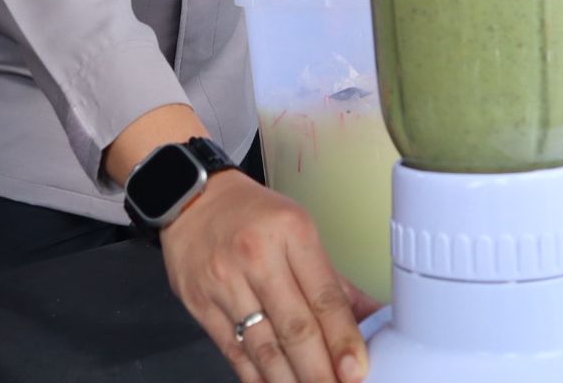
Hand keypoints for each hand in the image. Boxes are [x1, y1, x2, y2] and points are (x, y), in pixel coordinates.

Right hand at [161, 171, 369, 382]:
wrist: (190, 199)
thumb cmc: (251, 213)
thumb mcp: (299, 229)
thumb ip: (333, 281)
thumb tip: (372, 318)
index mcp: (291, 232)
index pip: (324, 297)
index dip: (343, 340)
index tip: (356, 370)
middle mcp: (256, 256)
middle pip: (295, 328)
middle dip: (320, 371)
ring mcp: (224, 282)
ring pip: (264, 347)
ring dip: (291, 380)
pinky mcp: (200, 304)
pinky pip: (234, 352)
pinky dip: (257, 377)